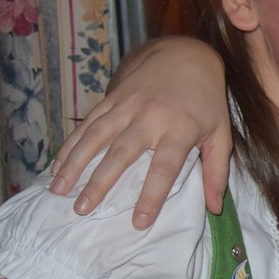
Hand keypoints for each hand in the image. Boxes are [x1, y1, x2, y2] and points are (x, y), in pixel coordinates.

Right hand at [50, 37, 230, 227]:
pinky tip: (57, 166)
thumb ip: (216, 171)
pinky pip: (87, 124)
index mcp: (181, 128)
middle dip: (100, 184)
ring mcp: (127, 105)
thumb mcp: (220, 134)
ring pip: (95, 138)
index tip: (139, 222)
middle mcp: (150, 117)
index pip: (165, 167)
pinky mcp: (111, 98)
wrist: (185, 55)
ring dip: (74, 164)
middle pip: (121, 154)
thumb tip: (213, 208)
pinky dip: (70, 145)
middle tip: (83, 211)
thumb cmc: (205, 102)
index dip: (152, 195)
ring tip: (59, 191)